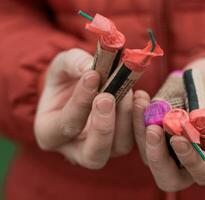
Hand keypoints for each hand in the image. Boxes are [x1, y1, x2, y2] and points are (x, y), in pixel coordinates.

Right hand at [34, 48, 132, 168]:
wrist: (81, 87)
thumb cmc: (68, 79)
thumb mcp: (63, 66)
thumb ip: (74, 64)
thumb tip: (93, 68)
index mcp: (50, 133)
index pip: (65, 125)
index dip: (80, 102)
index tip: (93, 76)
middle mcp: (76, 150)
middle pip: (92, 155)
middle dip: (103, 127)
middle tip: (108, 97)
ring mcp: (104, 149)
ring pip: (119, 147)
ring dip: (125, 119)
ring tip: (127, 91)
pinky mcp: (123, 143)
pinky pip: (137, 139)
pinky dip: (139, 119)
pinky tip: (140, 97)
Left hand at [133, 55, 204, 190]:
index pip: (204, 173)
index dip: (191, 160)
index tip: (179, 137)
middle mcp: (196, 156)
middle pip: (169, 175)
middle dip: (158, 157)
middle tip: (153, 129)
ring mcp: (175, 142)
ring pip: (151, 154)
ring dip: (141, 133)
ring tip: (141, 103)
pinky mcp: (162, 127)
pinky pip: (143, 131)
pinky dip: (137, 118)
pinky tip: (140, 97)